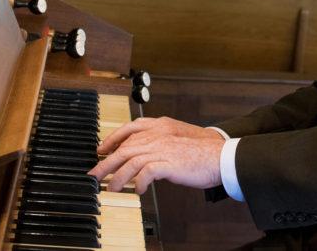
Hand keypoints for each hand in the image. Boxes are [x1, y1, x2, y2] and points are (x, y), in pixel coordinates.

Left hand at [88, 116, 225, 193]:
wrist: (221, 155)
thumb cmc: (203, 150)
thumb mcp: (177, 140)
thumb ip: (160, 143)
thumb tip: (144, 155)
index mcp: (160, 126)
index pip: (129, 130)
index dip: (112, 139)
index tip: (101, 149)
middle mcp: (158, 135)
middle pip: (124, 148)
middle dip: (106, 162)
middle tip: (95, 174)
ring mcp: (162, 148)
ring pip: (130, 161)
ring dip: (117, 177)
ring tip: (112, 188)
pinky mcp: (168, 163)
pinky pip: (145, 174)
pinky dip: (138, 183)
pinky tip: (138, 190)